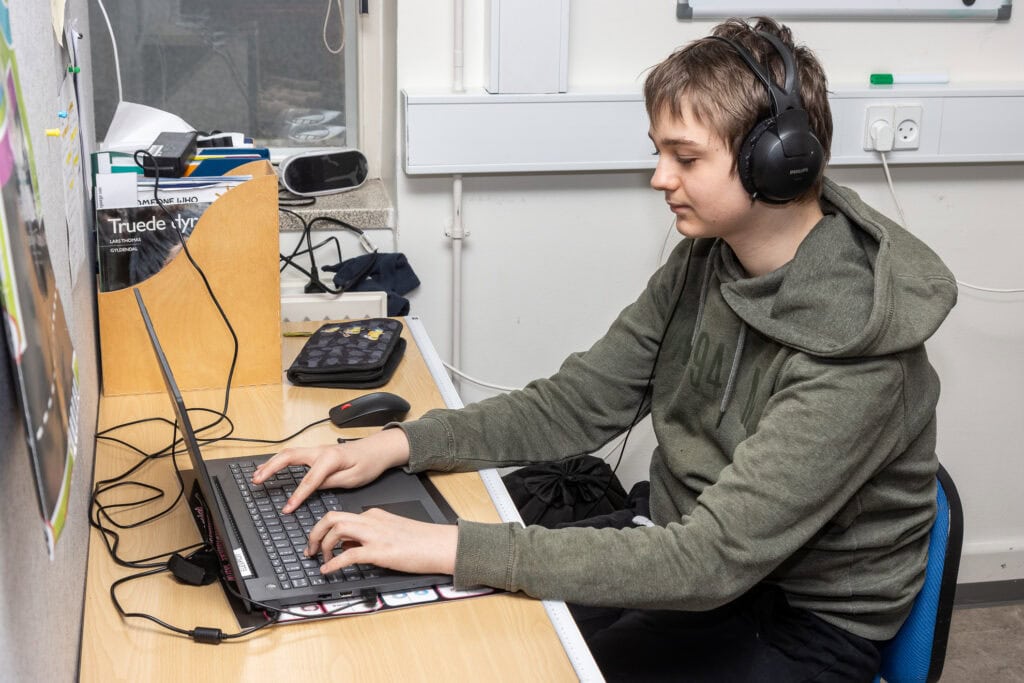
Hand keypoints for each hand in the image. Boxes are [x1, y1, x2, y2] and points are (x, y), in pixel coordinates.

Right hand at [252, 428, 410, 512]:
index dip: (296, 496)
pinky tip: (272, 467)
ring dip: (271, 463)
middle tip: (256, 480)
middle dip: (270, 468)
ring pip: (289, 453)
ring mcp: (318, 450)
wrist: (379, 449)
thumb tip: (312, 488)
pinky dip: (280, 460)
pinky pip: (294, 455)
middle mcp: (321, 450)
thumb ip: (331, 483)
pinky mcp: (318, 453)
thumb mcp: (353, 478)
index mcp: (331, 458)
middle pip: (289, 456)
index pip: (309, 480)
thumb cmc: (369, 463)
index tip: (287, 508)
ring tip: (257, 475)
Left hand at [306, 508, 457, 575]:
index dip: (323, 529)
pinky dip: (334, 563)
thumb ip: (369, 535)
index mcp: (374, 514)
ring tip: (321, 560)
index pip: (340, 515)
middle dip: (315, 533)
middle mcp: (371, 520)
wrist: (440, 544)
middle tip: (310, 549)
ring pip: (337, 530)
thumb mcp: (391, 531)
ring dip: (323, 545)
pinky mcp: (380, 551)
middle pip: (332, 517)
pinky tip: (328, 570)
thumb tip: (348, 546)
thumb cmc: (420, 540)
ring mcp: (375, 535)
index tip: (317, 542)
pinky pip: (349, 555)